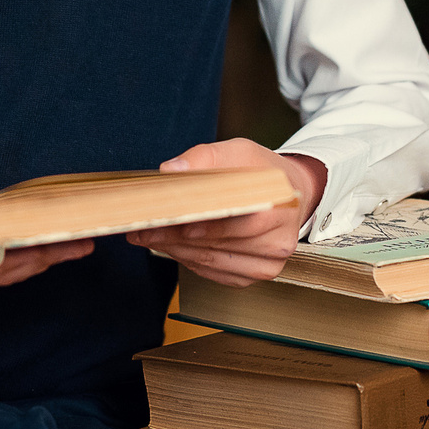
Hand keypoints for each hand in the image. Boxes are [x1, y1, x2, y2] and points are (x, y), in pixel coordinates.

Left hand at [125, 140, 326, 286]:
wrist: (290, 195)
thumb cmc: (262, 173)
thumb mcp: (239, 152)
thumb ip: (205, 158)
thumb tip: (171, 171)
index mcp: (279, 208)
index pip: (231, 221)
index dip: (194, 222)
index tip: (160, 217)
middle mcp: (278, 242)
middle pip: (215, 244)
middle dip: (172, 235)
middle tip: (139, 227)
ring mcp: (267, 264)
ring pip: (209, 261)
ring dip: (174, 249)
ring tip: (145, 235)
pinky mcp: (253, 276)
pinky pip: (212, 272)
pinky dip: (187, 258)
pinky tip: (169, 245)